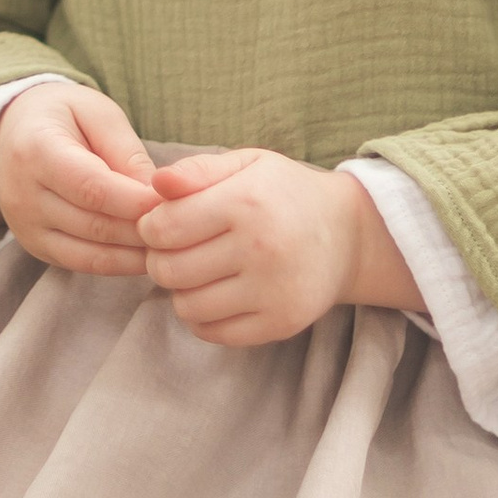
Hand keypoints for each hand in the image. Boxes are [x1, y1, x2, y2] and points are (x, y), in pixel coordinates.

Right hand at [0, 80, 157, 276]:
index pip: (92, 188)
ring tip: (173, 244)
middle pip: (94, 225)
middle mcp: (23, 195)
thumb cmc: (64, 114)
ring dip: (136, 254)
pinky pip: (82, 265)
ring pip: (91, 254)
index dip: (136, 201)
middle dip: (144, 230)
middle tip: (187, 228)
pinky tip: (147, 255)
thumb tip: (158, 195)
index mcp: (35, 150)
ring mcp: (25, 227)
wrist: (13, 131)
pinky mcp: (35, 247)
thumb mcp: (97, 112)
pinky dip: (119, 264)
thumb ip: (127, 151)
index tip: (176, 203)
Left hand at [137, 150, 424, 345]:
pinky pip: (214, 333)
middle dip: (160, 260)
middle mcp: (260, 249)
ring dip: (180, 291)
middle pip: (170, 271)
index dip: (150, 227)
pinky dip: (202, 319)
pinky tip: (214, 295)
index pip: (163, 229)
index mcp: (246, 203)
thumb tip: (155, 184)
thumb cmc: (284, 193)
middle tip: (173, 250)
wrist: (347, 235)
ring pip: (188, 307)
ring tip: (195, 272)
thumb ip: (197, 169)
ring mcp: (273, 292)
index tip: (161, 224)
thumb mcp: (246, 164)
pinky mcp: (282, 323)